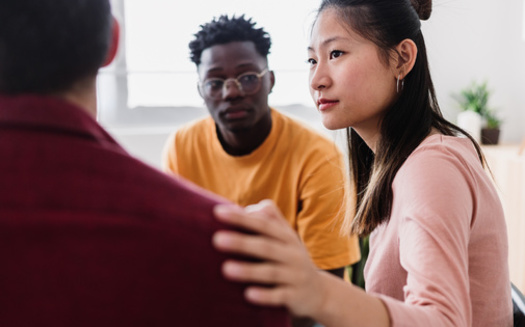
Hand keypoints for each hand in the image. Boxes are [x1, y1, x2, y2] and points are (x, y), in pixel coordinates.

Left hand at [212, 200, 326, 317]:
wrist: (319, 292)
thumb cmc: (290, 258)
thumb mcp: (285, 237)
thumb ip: (268, 219)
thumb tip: (244, 208)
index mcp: (286, 237)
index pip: (263, 224)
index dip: (241, 218)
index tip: (217, 212)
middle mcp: (292, 254)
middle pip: (265, 246)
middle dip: (241, 242)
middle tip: (216, 239)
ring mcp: (295, 276)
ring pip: (271, 272)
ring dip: (248, 270)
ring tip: (225, 269)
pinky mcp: (295, 297)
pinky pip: (279, 296)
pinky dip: (265, 295)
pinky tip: (248, 294)